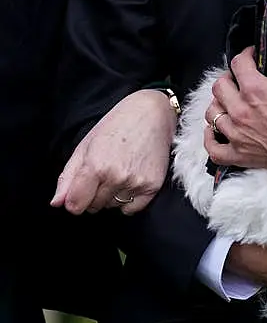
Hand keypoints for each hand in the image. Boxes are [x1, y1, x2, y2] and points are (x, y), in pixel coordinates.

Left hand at [51, 90, 176, 215]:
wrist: (152, 112)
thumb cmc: (117, 125)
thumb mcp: (86, 145)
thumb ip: (68, 177)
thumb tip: (57, 203)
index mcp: (95, 165)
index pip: (75, 205)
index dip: (75, 199)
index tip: (81, 188)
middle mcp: (116, 176)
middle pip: (94, 207)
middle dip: (94, 194)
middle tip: (105, 169)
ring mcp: (136, 182)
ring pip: (112, 206)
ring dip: (112, 195)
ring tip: (121, 169)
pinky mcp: (152, 186)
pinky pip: (131, 209)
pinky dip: (129, 199)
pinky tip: (132, 178)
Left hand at [204, 47, 266, 188]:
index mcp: (255, 90)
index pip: (238, 64)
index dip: (246, 55)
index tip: (251, 56)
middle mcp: (241, 111)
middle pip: (219, 87)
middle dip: (229, 78)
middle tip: (239, 79)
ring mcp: (238, 134)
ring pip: (212, 114)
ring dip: (219, 105)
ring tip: (229, 103)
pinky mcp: (240, 155)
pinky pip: (213, 148)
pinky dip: (211, 138)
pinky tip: (216, 130)